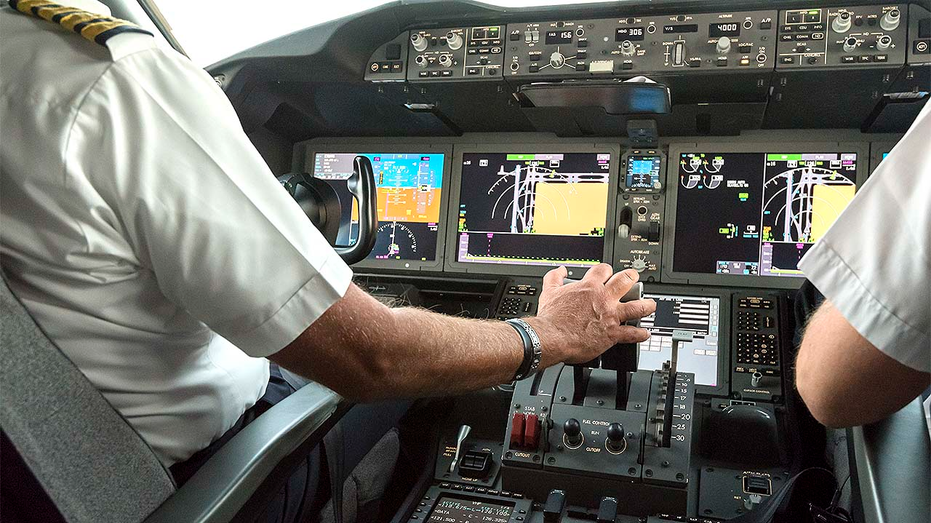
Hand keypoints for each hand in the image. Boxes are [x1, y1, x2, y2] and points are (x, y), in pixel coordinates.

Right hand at [529, 264, 655, 364]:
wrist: (552, 337)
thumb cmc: (551, 317)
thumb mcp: (549, 291)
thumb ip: (554, 277)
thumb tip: (560, 270)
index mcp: (589, 287)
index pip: (604, 270)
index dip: (608, 270)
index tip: (609, 274)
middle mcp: (603, 298)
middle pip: (626, 281)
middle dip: (632, 279)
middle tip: (634, 280)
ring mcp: (610, 316)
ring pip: (637, 307)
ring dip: (647, 306)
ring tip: (651, 305)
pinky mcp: (612, 334)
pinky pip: (632, 333)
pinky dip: (640, 334)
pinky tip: (645, 333)